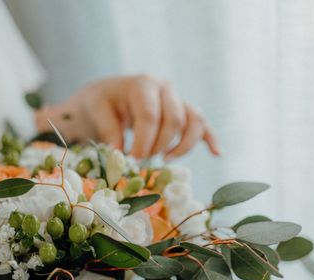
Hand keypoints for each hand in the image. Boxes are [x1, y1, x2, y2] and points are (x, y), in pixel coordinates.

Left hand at [36, 75, 219, 159]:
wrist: (106, 95)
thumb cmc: (100, 103)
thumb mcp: (96, 111)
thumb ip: (109, 131)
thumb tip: (120, 155)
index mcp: (142, 84)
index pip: (150, 116)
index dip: (143, 142)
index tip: (133, 162)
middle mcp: (164, 88)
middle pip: (174, 120)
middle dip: (159, 146)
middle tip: (142, 162)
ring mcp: (177, 98)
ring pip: (193, 122)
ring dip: (182, 146)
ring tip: (165, 161)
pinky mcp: (183, 111)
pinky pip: (201, 124)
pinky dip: (210, 138)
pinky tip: (217, 153)